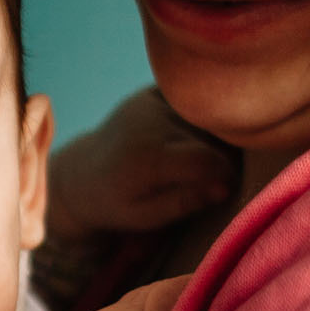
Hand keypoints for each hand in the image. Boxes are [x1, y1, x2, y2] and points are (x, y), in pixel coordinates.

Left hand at [46, 88, 236, 241]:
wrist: (84, 173)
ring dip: (207, 141)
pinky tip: (177, 139)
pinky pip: (192, 106)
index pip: (208, 159)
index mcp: (146, 157)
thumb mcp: (146, 217)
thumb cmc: (118, 202)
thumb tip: (225, 186)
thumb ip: (184, 202)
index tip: (225, 187)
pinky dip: (195, 123)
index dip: (225, 174)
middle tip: (202, 179)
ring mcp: (150, 102)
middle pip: (210, 139)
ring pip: (205, 121)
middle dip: (217, 159)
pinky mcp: (151, 93)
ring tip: (184, 162)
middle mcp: (149, 122)